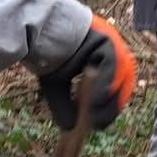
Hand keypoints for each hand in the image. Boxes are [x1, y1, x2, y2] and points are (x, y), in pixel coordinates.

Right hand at [40, 14, 137, 130]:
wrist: (36, 29)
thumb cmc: (45, 53)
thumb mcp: (56, 85)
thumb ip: (65, 105)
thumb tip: (69, 127)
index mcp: (100, 59)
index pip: (113, 87)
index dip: (107, 107)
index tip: (97, 123)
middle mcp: (110, 50)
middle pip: (121, 82)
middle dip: (111, 106)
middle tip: (98, 123)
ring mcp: (111, 43)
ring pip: (120, 75)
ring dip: (109, 99)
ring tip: (96, 116)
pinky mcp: (108, 40)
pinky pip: (113, 65)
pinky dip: (106, 84)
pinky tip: (97, 100)